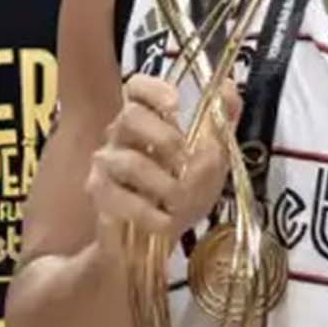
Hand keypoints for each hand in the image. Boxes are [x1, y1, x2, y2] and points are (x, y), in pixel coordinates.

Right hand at [88, 75, 241, 242]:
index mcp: (149, 118)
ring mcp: (107, 164)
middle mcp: (122, 135)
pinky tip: (166, 221)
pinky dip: (149, 213)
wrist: (158, 240)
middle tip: (187, 161)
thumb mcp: (213, 158)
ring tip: (179, 201)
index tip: (176, 104)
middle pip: (129, 116)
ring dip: (162, 184)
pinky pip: (120, 198)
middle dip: (165, 138)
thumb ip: (221, 122)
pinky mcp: (100, 195)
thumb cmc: (184, 193)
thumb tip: (227, 89)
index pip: (137, 87)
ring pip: (127, 161)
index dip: (153, 89)